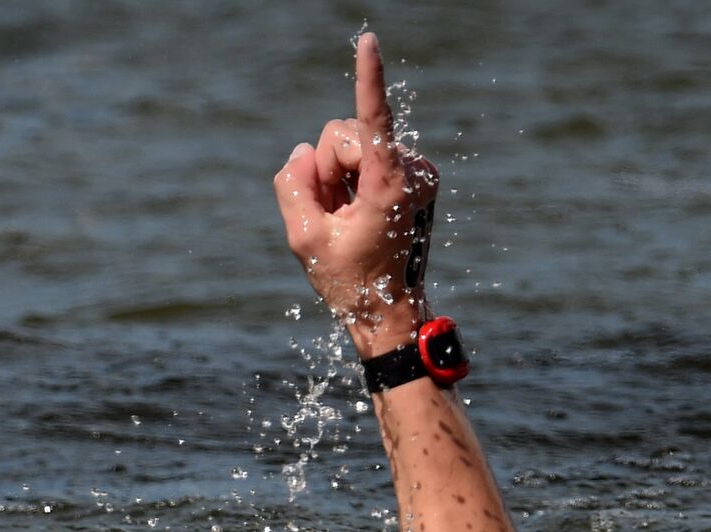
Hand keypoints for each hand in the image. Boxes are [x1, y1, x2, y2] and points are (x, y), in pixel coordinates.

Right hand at [273, 33, 440, 357]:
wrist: (389, 311)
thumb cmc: (350, 283)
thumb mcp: (304, 239)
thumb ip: (292, 186)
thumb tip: (302, 152)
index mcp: (388, 187)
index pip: (372, 121)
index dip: (367, 79)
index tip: (369, 40)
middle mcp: (412, 172)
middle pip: (343, 135)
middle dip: (327, 169)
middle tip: (332, 213)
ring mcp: (418, 172)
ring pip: (352, 142)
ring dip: (337, 176)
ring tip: (345, 217)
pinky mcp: (415, 174)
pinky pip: (366, 154)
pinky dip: (351, 179)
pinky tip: (356, 211)